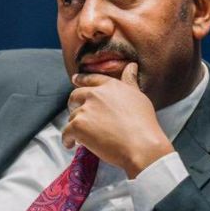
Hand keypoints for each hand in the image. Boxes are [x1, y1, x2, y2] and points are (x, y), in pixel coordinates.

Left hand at [62, 62, 173, 177]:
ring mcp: (85, 110)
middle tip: (78, 117)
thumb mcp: (138, 97)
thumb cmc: (144, 124)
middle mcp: (95, 94)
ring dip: (76, 127)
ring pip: (72, 117)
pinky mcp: (78, 126)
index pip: (91, 79)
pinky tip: (72, 145)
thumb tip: (131, 66)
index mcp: (110, 86)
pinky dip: (67, 140)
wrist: (141, 145)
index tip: (75, 79)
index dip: (82, 79)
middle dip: (74, 105)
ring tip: (86, 138)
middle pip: (75, 96)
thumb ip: (130, 81)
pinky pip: (65, 133)